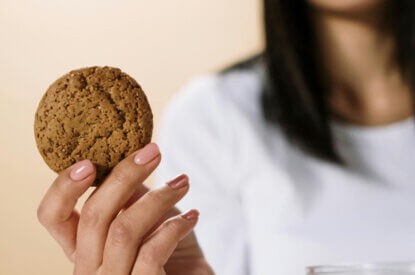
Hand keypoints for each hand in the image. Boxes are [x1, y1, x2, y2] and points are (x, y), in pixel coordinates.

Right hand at [37, 143, 213, 274]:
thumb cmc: (168, 251)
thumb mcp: (143, 218)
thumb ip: (128, 197)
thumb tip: (126, 160)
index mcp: (82, 246)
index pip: (52, 216)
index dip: (63, 188)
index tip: (90, 162)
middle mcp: (88, 268)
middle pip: (94, 215)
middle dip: (125, 175)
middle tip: (154, 152)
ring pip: (123, 230)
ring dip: (158, 198)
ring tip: (183, 183)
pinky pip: (151, 252)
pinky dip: (174, 227)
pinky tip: (192, 217)